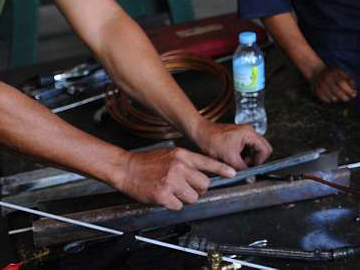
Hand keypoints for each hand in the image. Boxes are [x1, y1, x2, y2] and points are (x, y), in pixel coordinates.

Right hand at [115, 146, 235, 209]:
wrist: (127, 168)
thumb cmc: (148, 162)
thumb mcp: (171, 154)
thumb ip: (188, 161)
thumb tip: (204, 172)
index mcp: (182, 156)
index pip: (208, 163)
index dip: (222, 169)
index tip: (233, 173)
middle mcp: (179, 168)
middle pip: (204, 185)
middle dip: (198, 189)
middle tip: (187, 187)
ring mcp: (171, 182)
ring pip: (193, 198)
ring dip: (186, 198)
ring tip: (174, 191)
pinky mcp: (163, 195)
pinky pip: (179, 206)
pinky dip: (173, 204)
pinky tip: (165, 196)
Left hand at [194, 121, 272, 170]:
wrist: (201, 133)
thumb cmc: (211, 140)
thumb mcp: (228, 158)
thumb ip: (241, 168)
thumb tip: (250, 178)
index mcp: (249, 133)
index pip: (265, 150)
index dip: (260, 162)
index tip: (252, 168)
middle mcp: (249, 131)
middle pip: (263, 149)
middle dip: (256, 160)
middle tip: (246, 167)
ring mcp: (245, 133)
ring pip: (256, 149)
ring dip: (249, 158)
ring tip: (239, 163)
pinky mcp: (240, 136)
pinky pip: (249, 148)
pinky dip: (244, 155)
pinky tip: (235, 159)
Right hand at [309, 66, 357, 102]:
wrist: (316, 71)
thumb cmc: (334, 74)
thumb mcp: (342, 73)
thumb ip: (350, 81)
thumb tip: (355, 91)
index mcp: (333, 73)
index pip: (341, 82)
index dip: (348, 90)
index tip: (354, 95)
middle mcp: (326, 78)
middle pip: (336, 91)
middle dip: (344, 97)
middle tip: (348, 98)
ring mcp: (320, 85)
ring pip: (331, 97)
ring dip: (338, 99)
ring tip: (339, 97)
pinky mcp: (316, 91)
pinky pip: (325, 100)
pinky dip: (330, 100)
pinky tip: (332, 97)